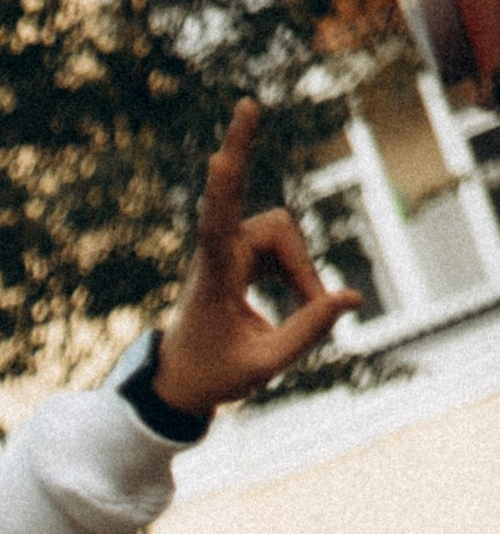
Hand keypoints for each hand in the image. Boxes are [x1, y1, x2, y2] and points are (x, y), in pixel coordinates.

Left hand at [153, 102, 363, 417]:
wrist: (180, 378)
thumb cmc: (214, 374)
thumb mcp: (264, 365)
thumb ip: (308, 332)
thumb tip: (353, 298)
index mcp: (212, 281)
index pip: (215, 226)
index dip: (222, 189)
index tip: (219, 156)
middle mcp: (216, 255)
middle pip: (278, 230)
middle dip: (301, 266)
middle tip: (316, 306)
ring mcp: (226, 249)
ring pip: (283, 235)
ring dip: (300, 272)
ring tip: (304, 310)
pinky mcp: (237, 251)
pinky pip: (280, 244)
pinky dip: (296, 271)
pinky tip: (303, 295)